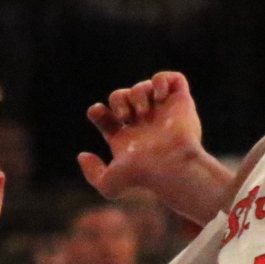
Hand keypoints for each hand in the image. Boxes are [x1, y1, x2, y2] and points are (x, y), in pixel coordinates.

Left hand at [77, 72, 227, 223]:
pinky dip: (161, 81)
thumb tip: (83, 155)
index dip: (98, 112)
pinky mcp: (181, 103)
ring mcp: (163, 113)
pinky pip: (173, 79)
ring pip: (143, 86)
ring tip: (143, 112)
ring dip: (137, 94)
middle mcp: (144, 124)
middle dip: (118, 100)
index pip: (106, 118)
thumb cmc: (143, 176)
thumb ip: (93, 174)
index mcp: (127, 139)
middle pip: (121, 97)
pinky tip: (158, 96)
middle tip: (124, 116)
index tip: (96, 113)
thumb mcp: (110, 184)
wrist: (171, 167)